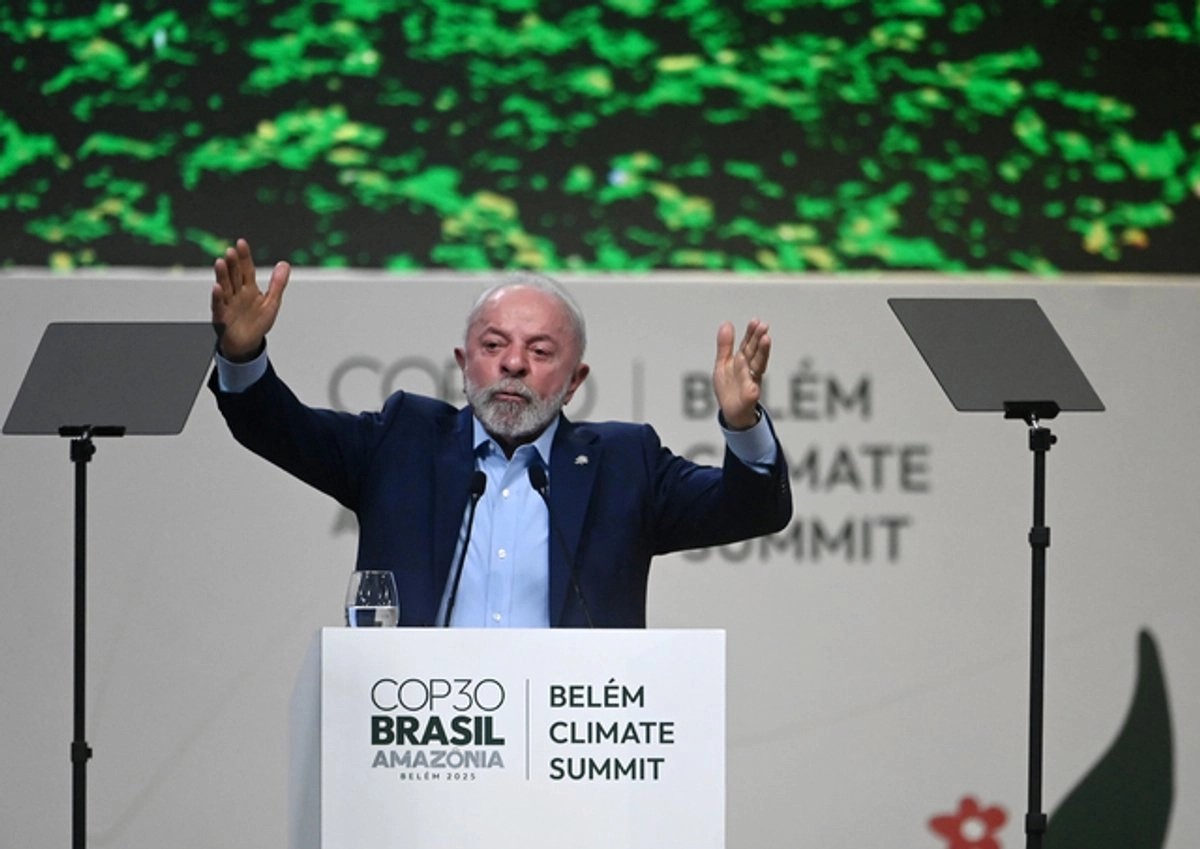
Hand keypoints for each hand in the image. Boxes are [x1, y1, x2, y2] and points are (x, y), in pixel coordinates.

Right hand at [210, 238, 289, 360]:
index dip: (244, 257)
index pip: (247, 269)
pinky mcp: (222, 316)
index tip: (241, 243)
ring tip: (221, 263)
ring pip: (225, 287)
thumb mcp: (272, 303)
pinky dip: (218, 297)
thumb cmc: (258, 323)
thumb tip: (284, 264)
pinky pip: (219, 305)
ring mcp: (229, 304)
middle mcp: (237, 293)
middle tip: (231, 251)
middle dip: (233, 263)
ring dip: (222, 275)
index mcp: (249, 288)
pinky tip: (217, 287)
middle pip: (234, 275)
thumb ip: (278, 284)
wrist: (247, 345)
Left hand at [712, 319, 770, 429]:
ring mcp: (752, 382)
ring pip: (758, 366)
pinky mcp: (750, 397)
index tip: (756, 321)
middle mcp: (750, 370)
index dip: (751, 334)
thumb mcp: (723, 364)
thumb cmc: (729, 388)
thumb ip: (725, 345)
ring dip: (763, 352)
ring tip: (766, 339)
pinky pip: (751, 390)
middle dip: (759, 339)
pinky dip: (750, 384)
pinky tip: (749, 374)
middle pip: (756, 352)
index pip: (748, 345)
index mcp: (743, 362)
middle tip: (763, 327)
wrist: (732, 412)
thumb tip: (727, 324)